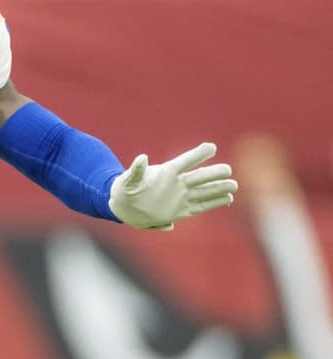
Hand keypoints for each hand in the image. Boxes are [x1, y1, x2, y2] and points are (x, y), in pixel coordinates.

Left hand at [108, 142, 237, 230]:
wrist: (124, 206)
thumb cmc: (125, 189)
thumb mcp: (127, 181)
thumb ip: (136, 171)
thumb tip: (142, 158)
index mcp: (165, 172)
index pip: (184, 161)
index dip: (197, 154)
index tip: (211, 147)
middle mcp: (176, 183)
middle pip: (198, 176)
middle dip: (213, 173)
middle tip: (228, 169)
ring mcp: (180, 197)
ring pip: (204, 191)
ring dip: (219, 188)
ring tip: (234, 184)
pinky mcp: (181, 211)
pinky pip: (201, 206)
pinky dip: (214, 203)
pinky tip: (228, 198)